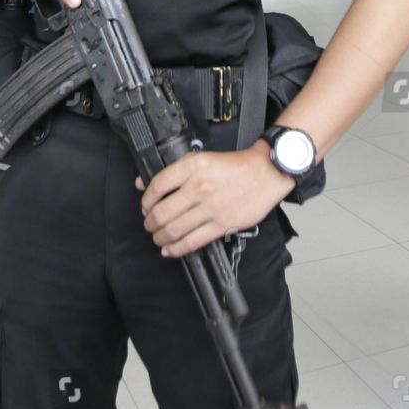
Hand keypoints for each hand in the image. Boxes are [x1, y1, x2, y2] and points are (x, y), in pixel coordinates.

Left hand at [136, 144, 295, 258]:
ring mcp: (211, 207)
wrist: (266, 172)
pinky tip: (170, 249)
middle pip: (162, 212)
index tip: (146, 206)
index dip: (146, 200)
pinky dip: (177, 249)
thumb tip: (143, 184)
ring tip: (158, 237)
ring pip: (174, 229)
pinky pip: (193, 241)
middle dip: (150, 222)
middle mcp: (200, 187)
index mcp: (193, 167)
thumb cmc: (235, 166)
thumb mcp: (202, 158)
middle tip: (149, 224)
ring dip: (160, 237)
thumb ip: (174, 171)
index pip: (158, 186)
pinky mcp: (222, 224)